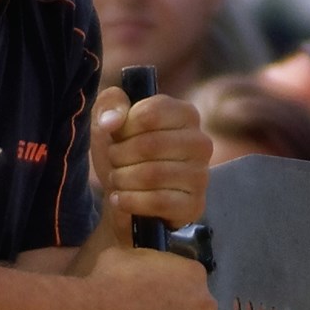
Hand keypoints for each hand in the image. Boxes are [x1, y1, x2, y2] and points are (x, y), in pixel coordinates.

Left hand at [92, 87, 210, 229]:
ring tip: (117, 179)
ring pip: (152, 175)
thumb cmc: (122, 153)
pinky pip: (157, 202)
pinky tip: (121, 199)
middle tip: (114, 161)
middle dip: (119, 156)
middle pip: (149, 145)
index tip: (117, 135)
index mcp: (186, 114)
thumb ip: (109, 104)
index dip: (124, 127)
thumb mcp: (108, 122)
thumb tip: (112, 121)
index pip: (150, 113)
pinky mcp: (194, 205)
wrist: (125, 198)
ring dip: (122, 179)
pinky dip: (129, 201)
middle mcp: (200, 142)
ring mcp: (200, 176)